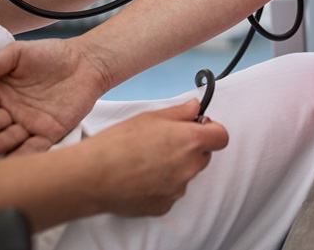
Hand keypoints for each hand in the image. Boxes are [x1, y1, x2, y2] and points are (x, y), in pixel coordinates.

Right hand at [0, 38, 108, 156]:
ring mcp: (30, 124)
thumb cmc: (50, 55)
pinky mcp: (50, 133)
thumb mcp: (19, 53)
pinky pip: (35, 146)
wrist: (86, 63)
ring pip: (10, 137)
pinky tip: (12, 160)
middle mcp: (11, 111)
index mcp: (0, 92)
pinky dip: (23, 154)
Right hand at [82, 100, 228, 216]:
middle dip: (191, 148)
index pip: (221, 137)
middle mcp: (190, 166)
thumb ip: (179, 112)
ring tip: (146, 160)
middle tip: (165, 142)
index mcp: (191, 141)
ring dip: (175, 168)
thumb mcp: (150, 117)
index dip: (212, 130)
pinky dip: (160, 186)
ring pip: (185, 175)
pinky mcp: (164, 206)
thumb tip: (195, 107)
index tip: (199, 127)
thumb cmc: (118, 143)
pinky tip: (140, 178)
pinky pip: (170, 192)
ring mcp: (178, 189)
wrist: (92, 176)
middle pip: (203, 156)